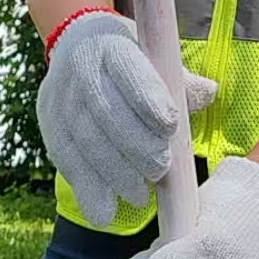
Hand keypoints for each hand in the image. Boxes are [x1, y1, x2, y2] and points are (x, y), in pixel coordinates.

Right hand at [38, 11, 215, 226]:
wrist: (75, 45)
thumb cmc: (130, 56)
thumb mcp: (154, 55)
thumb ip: (180, 79)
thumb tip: (208, 93)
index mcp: (112, 46)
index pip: (128, 70)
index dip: (148, 99)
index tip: (170, 126)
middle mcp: (81, 69)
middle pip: (105, 111)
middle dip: (135, 146)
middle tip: (160, 169)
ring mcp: (61, 98)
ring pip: (85, 140)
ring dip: (115, 174)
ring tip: (140, 196)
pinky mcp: (49, 125)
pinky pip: (66, 161)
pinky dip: (86, 190)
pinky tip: (105, 213)